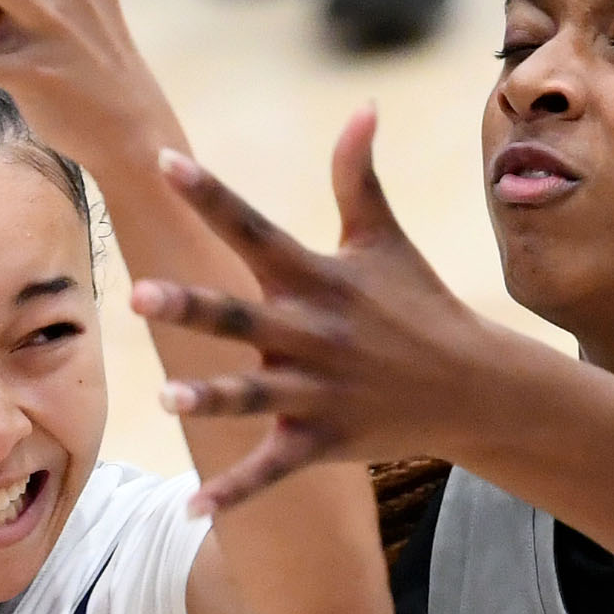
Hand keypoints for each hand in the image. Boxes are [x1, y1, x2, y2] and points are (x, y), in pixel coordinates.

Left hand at [131, 106, 495, 511]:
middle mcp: (311, 333)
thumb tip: (362, 105)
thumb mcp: (384, 238)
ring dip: (213, 400)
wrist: (473, 385)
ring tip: (168, 400)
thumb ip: (358, 175)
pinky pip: (273, 469)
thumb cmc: (418, 302)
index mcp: (317, 278)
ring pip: (255, 396)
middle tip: (139, 294)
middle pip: (242, 318)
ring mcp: (317, 391)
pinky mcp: (323, 440)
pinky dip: (236, 491)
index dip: (209, 192)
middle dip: (192, 307)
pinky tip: (194, 508)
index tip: (163, 160)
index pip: (253, 227)